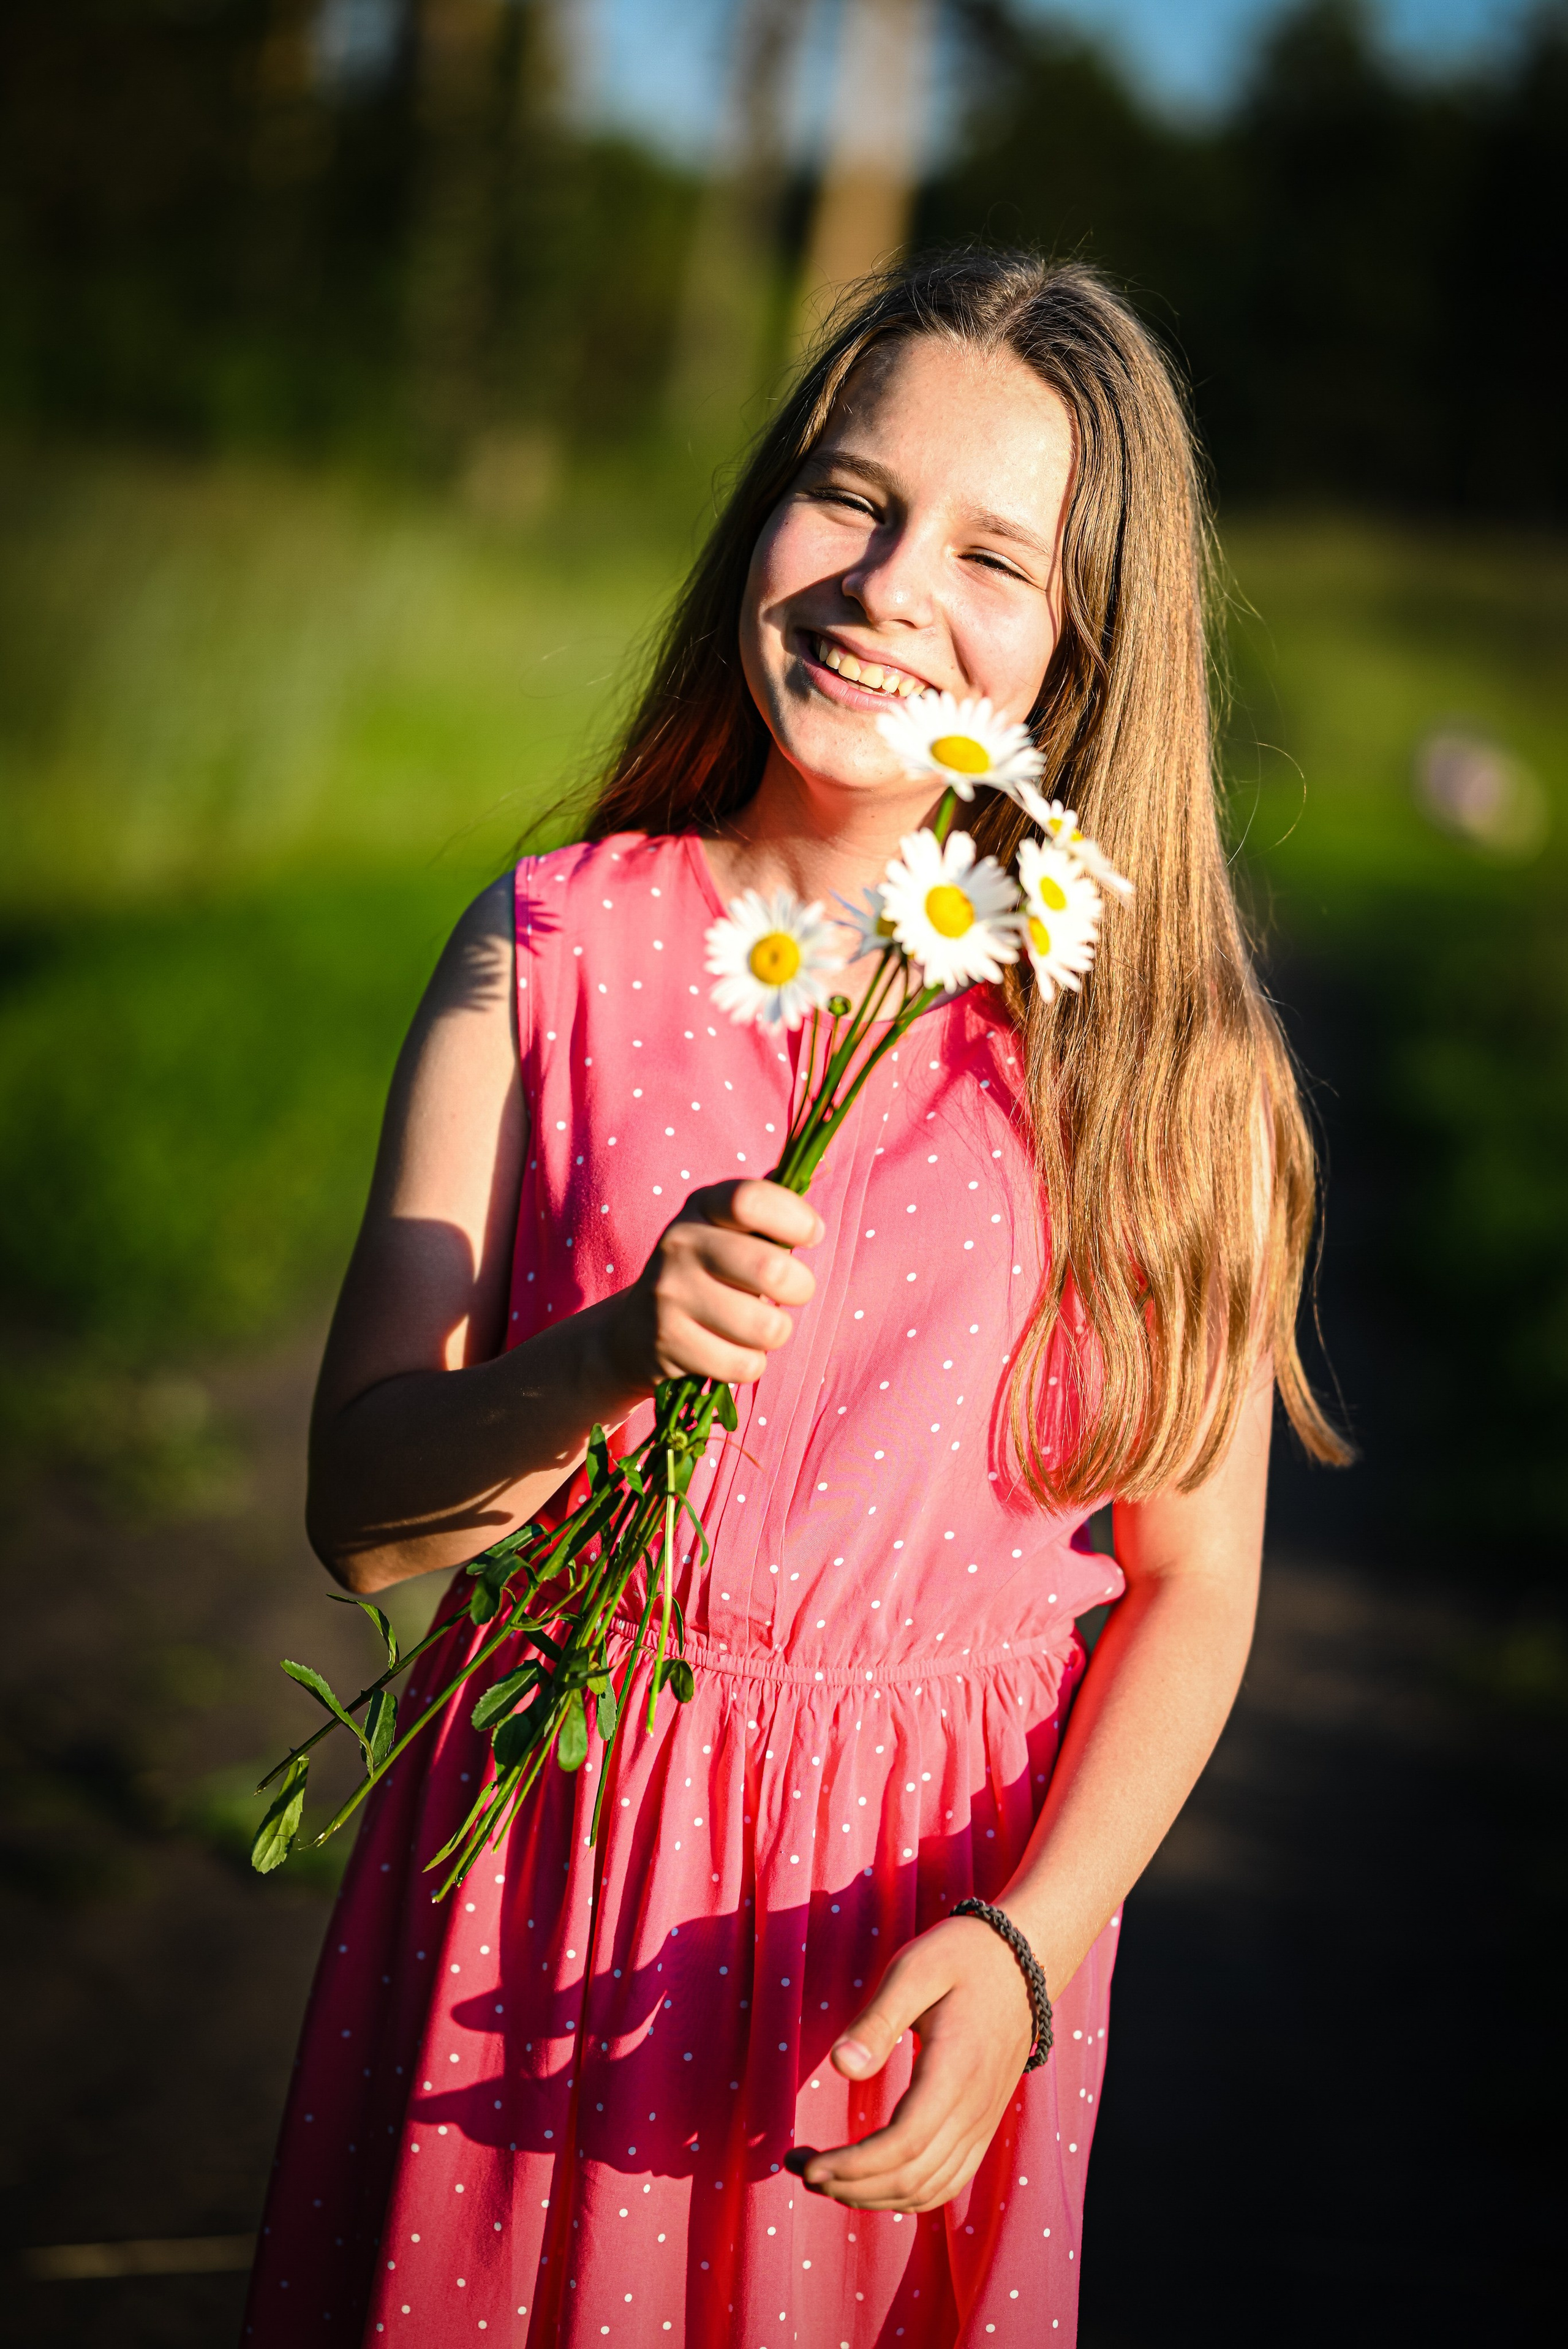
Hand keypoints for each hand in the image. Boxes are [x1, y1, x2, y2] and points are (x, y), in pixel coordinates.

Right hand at [605, 1178, 821, 1389]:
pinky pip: (745, 1364)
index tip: (812, 1235)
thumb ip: (772, 1207)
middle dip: (800, 1288)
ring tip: (755, 1325)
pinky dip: (749, 1363)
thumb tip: (822, 1169)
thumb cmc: (709, 1272)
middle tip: (791, 1291)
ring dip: (775, 1332)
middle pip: (771, 1270)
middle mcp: (679, 1244)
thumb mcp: (730, 1230)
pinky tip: (728, 1350)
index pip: (752, 1200)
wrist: (635, 1332)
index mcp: (702, 1206)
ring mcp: (669, 1295)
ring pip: (766, 1327)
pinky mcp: (669, 1346)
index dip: (796, 1219)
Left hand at [786, 1915, 1033, 2211]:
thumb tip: (840, 2068)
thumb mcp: (914, 1971)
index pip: (902, 2145)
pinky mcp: (984, 2123)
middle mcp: (974, 2108)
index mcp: (954, 2070)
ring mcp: (983, 2121)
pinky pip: (949, 2180)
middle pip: (911, 2177)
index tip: (808, 2165)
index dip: (852, 2166)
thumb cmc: (962, 1956)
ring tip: (827, 2178)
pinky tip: (873, 2180)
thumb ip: (877, 2021)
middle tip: (801, 2169)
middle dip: (850, 2186)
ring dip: (873, 2196)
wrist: (1024, 1959)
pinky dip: (907, 2194)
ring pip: (929, 2189)